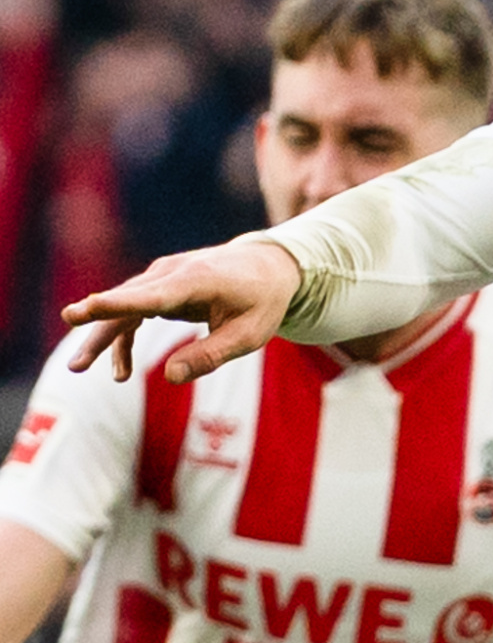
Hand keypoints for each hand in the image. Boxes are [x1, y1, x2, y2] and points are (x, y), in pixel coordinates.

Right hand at [62, 237, 302, 384]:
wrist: (270, 266)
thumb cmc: (262, 301)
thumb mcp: (249, 334)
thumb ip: (211, 355)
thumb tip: (170, 377)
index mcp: (197, 281)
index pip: (150, 296)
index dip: (114, 304)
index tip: (82, 310)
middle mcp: (173, 274)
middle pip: (127, 300)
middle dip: (97, 321)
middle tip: (72, 349)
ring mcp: (164, 277)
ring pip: (123, 307)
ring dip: (102, 337)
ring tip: (79, 368)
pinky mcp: (161, 286)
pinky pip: (133, 311)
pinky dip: (123, 338)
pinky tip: (121, 371)